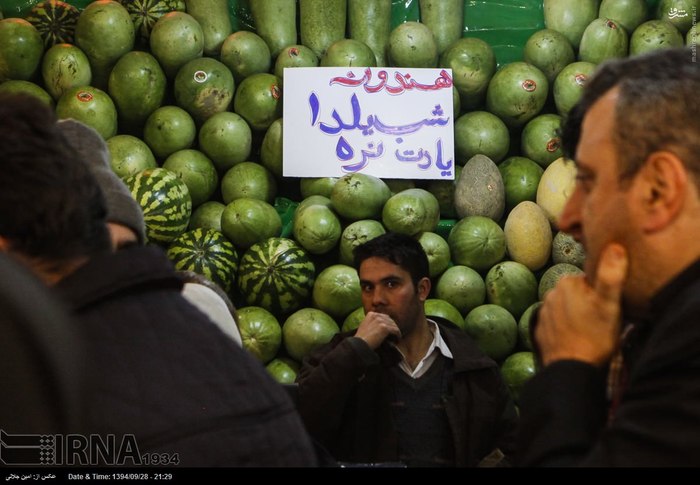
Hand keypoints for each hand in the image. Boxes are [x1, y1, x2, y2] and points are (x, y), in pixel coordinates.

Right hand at [354, 311, 401, 349]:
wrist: (359, 344)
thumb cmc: (361, 339)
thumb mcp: (364, 326)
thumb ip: (372, 323)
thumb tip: (382, 326)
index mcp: (371, 314)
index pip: (385, 317)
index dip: (388, 324)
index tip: (389, 331)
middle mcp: (376, 315)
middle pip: (390, 320)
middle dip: (392, 327)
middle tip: (394, 335)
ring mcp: (381, 321)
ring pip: (394, 325)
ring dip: (396, 332)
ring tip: (396, 338)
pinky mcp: (385, 327)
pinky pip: (396, 330)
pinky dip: (398, 335)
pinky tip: (397, 340)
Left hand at [535, 243, 628, 366]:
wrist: (571, 369)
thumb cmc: (594, 336)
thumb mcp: (609, 304)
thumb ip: (611, 275)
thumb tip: (615, 247)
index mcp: (567, 283)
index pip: (589, 280)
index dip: (601, 293)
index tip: (608, 307)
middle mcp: (551, 293)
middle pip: (578, 293)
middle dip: (589, 303)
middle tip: (601, 321)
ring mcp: (544, 312)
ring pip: (567, 308)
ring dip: (578, 316)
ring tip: (590, 331)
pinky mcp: (541, 329)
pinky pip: (558, 322)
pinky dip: (566, 328)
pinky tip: (577, 338)